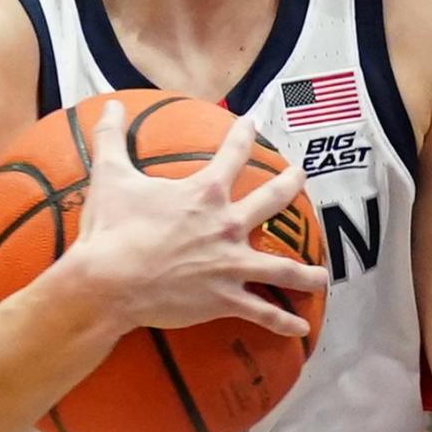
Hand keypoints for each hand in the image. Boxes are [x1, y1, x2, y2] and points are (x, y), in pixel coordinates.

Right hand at [60, 102, 328, 337]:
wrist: (108, 282)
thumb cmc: (111, 230)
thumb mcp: (110, 176)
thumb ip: (111, 137)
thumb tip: (110, 103)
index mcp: (204, 193)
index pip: (232, 154)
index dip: (243, 134)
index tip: (251, 122)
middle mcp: (227, 225)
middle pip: (270, 200)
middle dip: (289, 186)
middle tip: (300, 177)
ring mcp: (230, 264)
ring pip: (280, 268)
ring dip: (306, 273)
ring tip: (323, 277)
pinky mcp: (224, 299)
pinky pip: (261, 313)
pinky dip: (284, 323)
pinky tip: (302, 328)